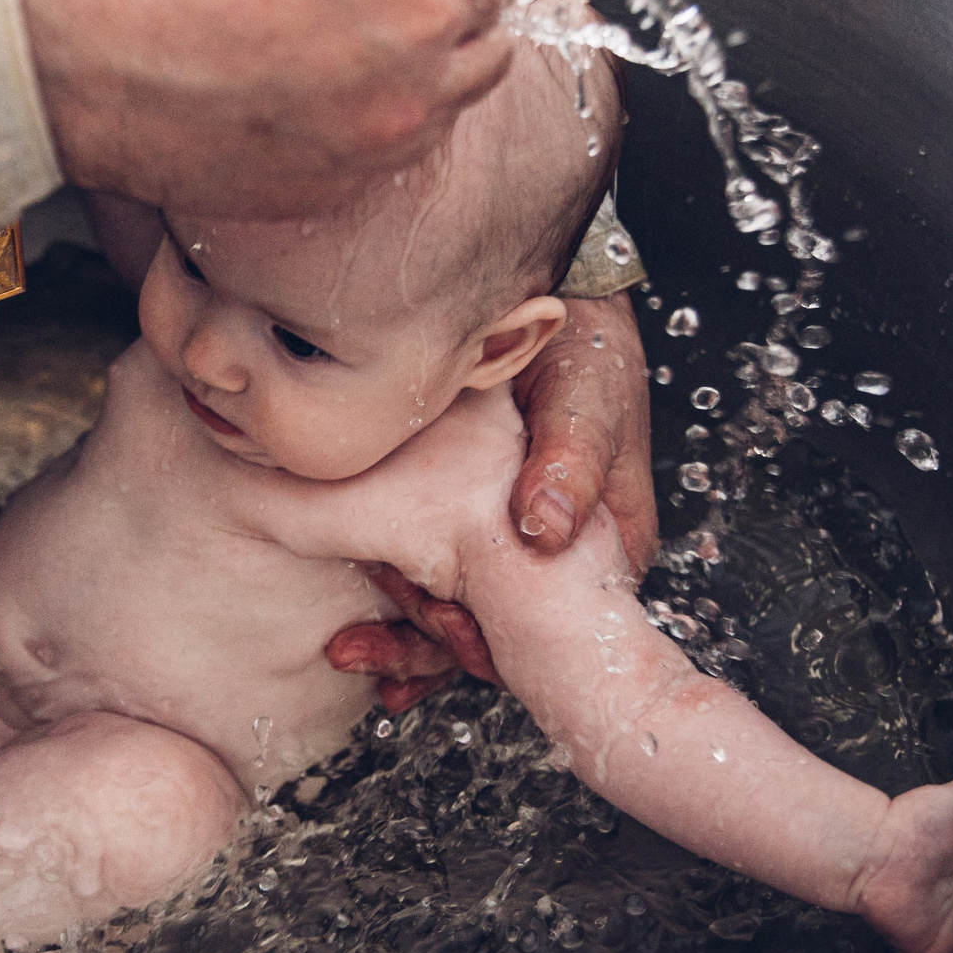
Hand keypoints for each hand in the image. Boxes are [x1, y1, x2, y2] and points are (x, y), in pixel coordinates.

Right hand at [17, 0, 516, 218]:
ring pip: (438, 103)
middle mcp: (412, 85)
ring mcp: (366, 150)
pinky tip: (288, 77)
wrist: (52, 42)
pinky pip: (375, 151)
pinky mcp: (318, 193)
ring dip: (409, 63)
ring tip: (321, 24)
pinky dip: (356, 115)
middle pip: (487, 39)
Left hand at [320, 292, 655, 699]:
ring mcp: (507, 538)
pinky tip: (351, 615)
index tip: (440, 623)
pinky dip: (394, 583)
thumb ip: (571, 461)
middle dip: (429, 648)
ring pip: (459, 608)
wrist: (555, 303)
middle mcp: (555, 555)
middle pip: (497, 632)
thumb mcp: (587, 400)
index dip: (490, 638)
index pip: (549, 623)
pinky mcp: (465, 517)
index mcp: (604, 545)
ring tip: (347, 649)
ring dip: (404, 632)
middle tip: (360, 648)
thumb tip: (545, 534)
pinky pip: (431, 568)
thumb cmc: (587, 349)